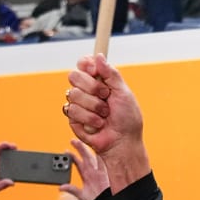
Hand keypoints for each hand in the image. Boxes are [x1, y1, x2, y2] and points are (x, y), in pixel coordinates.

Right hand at [64, 55, 149, 186]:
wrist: (123, 142)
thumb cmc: (128, 120)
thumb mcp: (124, 93)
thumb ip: (111, 73)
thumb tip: (99, 56)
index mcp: (99, 82)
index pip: (83, 64)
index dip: (86, 65)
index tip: (95, 71)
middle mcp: (87, 91)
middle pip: (73, 76)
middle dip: (92, 88)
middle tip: (105, 97)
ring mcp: (79, 104)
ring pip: (73, 94)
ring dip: (93, 106)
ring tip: (104, 115)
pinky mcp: (73, 119)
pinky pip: (72, 111)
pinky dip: (88, 119)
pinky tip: (98, 124)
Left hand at [68, 138, 109, 199]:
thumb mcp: (82, 196)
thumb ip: (72, 190)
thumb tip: (60, 187)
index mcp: (87, 175)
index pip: (78, 163)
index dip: (72, 156)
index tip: (66, 151)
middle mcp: (93, 171)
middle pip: (85, 156)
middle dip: (80, 148)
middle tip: (73, 140)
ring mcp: (100, 171)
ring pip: (94, 157)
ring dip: (89, 150)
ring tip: (84, 141)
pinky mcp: (107, 173)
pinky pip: (103, 162)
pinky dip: (101, 156)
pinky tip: (97, 150)